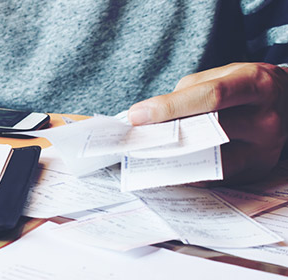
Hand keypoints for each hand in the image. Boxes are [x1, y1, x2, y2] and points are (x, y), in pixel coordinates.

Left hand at [128, 62, 287, 184]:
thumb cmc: (246, 86)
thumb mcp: (222, 75)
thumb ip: (188, 93)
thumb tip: (151, 118)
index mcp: (256, 84)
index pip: (211, 97)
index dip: (170, 107)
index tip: (137, 115)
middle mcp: (267, 118)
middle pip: (210, 130)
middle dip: (167, 136)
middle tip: (134, 140)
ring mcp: (266, 149)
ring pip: (212, 160)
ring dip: (174, 160)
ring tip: (144, 156)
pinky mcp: (258, 169)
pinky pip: (216, 176)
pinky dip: (189, 173)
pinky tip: (165, 168)